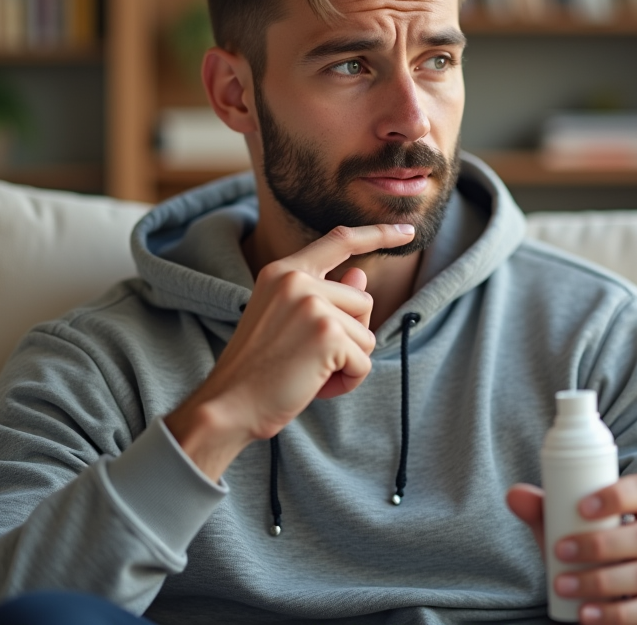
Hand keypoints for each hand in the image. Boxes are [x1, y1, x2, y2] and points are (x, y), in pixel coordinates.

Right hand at [165, 223, 414, 478]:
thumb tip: (361, 277)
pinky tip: (317, 386)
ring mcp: (313, 304)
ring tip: (309, 373)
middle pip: (363, 302)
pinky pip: (365, 362)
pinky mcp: (328, 334)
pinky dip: (348, 382)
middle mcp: (297, 280)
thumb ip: (325, 296)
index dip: (378, 234)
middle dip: (350, 338)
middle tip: (309, 360)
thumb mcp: (289, 322)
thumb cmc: (258, 370)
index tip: (407, 231)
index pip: (339, 241)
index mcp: (283, 271)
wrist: (228, 405)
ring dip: (348, 363)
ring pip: (367, 335)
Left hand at [507, 475, 636, 624]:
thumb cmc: (613, 550)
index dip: (616, 496)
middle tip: (560, 551)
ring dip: (598, 582)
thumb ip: (551, 512)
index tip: (581, 507)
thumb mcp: (586, 529)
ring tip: (564, 586)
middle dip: (598, 545)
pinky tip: (587, 614)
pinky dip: (613, 614)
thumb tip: (514, 495)